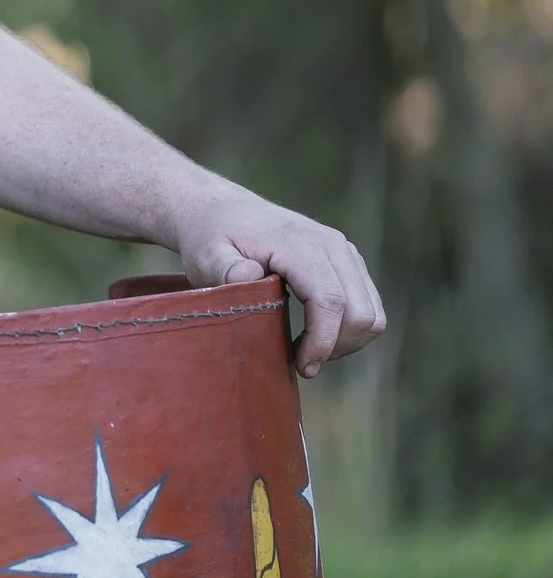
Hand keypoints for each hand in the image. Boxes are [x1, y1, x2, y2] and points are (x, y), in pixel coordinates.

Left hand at [171, 194, 385, 376]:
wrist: (224, 211)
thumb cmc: (212, 238)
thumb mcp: (206, 254)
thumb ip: (223, 268)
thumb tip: (248, 277)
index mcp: (298, 243)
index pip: (329, 299)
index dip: (323, 340)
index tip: (302, 366)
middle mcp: (331, 245)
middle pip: (360, 311)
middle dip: (337, 346)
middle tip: (302, 363)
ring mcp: (345, 253)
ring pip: (371, 312)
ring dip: (346, 341)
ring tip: (307, 352)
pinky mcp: (349, 262)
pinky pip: (368, 305)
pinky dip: (349, 329)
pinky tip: (315, 336)